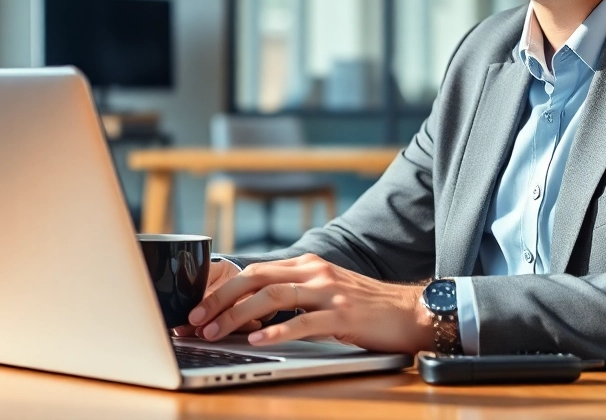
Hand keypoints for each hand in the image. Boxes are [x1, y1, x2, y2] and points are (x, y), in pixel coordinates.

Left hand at [186, 254, 434, 353]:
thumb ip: (295, 296)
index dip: (222, 289)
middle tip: (194, 320)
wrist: (411, 311)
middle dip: (219, 300)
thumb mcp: (326, 293)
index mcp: (308, 265)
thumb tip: (250, 313)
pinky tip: (256, 340)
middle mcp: (315, 272)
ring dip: (237, 316)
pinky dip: (275, 330)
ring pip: (272, 297)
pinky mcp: (343, 315)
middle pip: (256, 278)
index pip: (254, 271)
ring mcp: (329, 291)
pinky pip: (303, 321)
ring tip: (215, 332)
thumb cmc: (366, 308)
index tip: (197, 308)